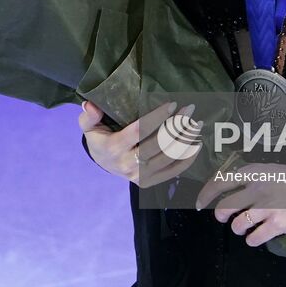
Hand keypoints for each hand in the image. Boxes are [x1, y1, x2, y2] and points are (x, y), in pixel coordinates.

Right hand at [77, 99, 200, 187]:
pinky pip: (172, 172)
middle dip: (177, 125)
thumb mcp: (88, 126)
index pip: (139, 131)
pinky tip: (196, 145)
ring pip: (168, 158)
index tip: (172, 104)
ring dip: (185, 140)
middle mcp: (128, 164)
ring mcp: (139, 176)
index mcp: (114, 148)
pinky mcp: (148, 182)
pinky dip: (186, 159)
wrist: (102, 162)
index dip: (157, 117)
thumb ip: (88, 115)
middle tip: (190, 108)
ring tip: (196, 124)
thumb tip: (90, 104)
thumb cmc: (99, 138)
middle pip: (158, 144)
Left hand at [194, 161, 285, 246]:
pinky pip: (253, 239)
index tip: (200, 203)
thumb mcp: (271, 169)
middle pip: (224, 208)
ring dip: (239, 229)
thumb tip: (230, 190)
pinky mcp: (277, 224)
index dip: (206, 194)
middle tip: (226, 219)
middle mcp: (257, 188)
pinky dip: (253, 240)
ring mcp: (266, 207)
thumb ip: (251, 178)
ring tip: (247, 227)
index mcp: (254, 172)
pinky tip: (258, 236)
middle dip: (221, 216)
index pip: (220, 181)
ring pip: (237, 225)